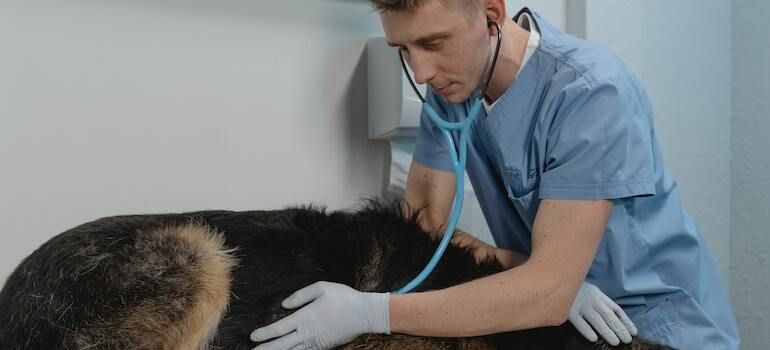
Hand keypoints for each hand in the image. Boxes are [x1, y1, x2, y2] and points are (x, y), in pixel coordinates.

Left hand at [250, 281, 389, 349]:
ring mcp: (316, 342)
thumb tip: (284, 305)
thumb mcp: (321, 288)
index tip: (253, 336)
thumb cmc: (343, 298)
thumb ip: (300, 296)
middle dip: (266, 349)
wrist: (364, 314)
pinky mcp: (324, 346)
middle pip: (282, 345)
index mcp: (305, 317)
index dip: (265, 333)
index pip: (279, 328)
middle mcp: (308, 333)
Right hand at [569, 282, 637, 344]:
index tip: (633, 332)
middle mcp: (592, 300)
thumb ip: (603, 302)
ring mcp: (581, 305)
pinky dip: (587, 330)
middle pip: (608, 315)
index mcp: (600, 296)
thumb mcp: (593, 292)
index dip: (626, 321)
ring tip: (615, 342)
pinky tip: (594, 338)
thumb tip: (617, 319)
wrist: (559, 281)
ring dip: (607, 331)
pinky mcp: (569, 311)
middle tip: (627, 340)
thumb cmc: (578, 291)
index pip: (616, 309)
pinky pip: (579, 322)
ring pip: (597, 320)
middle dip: (619, 328)